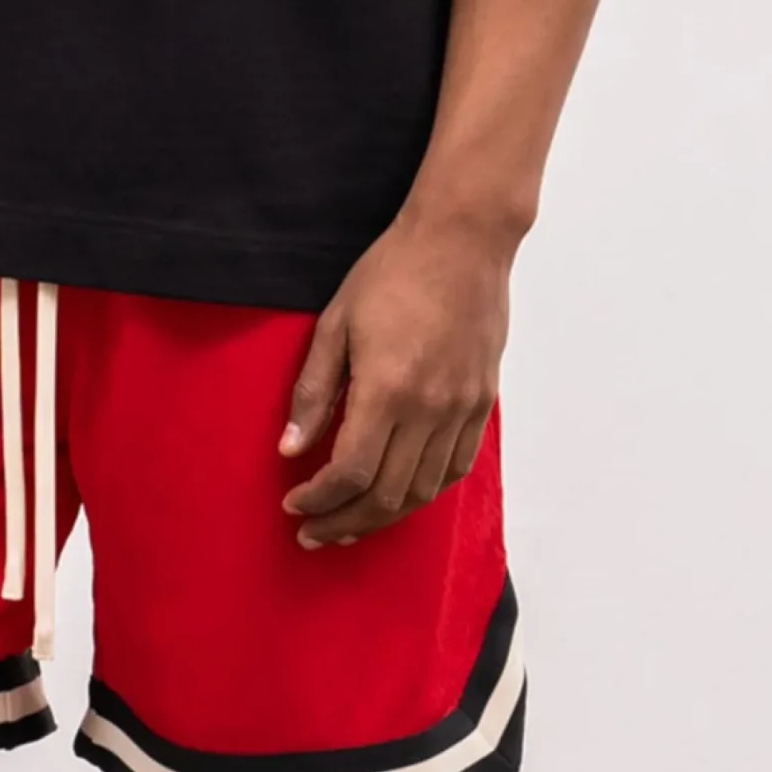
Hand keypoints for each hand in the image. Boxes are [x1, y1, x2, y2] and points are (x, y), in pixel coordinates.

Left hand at [280, 208, 512, 545]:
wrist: (463, 239)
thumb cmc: (394, 272)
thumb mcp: (335, 326)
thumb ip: (313, 394)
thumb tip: (290, 449)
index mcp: (387, 389)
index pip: (349, 473)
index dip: (318, 500)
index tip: (295, 505)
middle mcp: (429, 408)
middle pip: (385, 496)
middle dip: (344, 522)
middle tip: (314, 532)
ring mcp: (461, 409)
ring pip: (422, 492)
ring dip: (382, 517)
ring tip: (350, 523)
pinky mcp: (481, 404)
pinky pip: (454, 469)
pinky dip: (423, 493)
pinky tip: (398, 498)